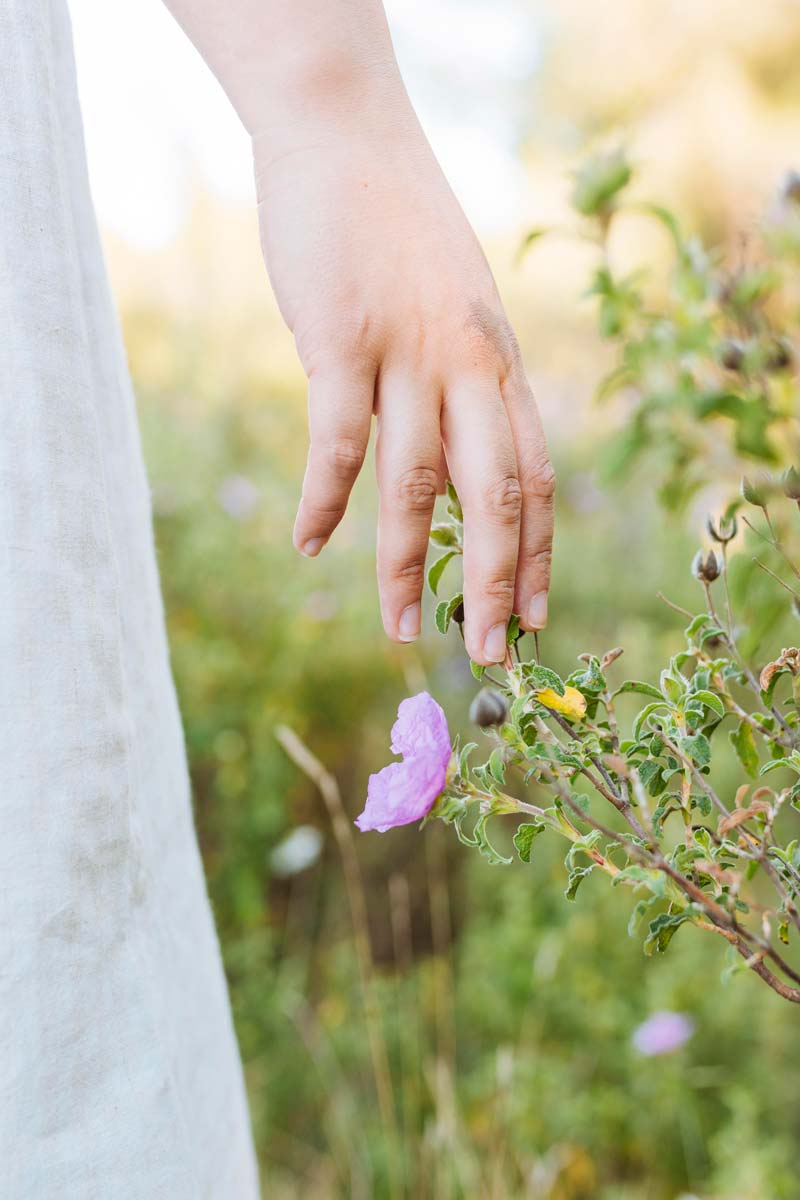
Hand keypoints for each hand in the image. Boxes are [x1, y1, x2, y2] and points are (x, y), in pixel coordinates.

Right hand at [253, 74, 554, 664]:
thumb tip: (448, 466)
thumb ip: (459, 383)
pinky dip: (323, 498)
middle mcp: (470, 364)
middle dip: (499, 582)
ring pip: (419, 481)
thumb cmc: (396, 227)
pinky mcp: (343, 338)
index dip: (538, 553)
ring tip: (398, 630)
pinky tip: (307, 544)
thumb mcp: (453, 307)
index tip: (537, 615)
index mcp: (499, 361)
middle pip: (497, 494)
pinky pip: (339, 439)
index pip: (535, 475)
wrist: (345, 133)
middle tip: (489, 654)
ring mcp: (409, 351)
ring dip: (408, 564)